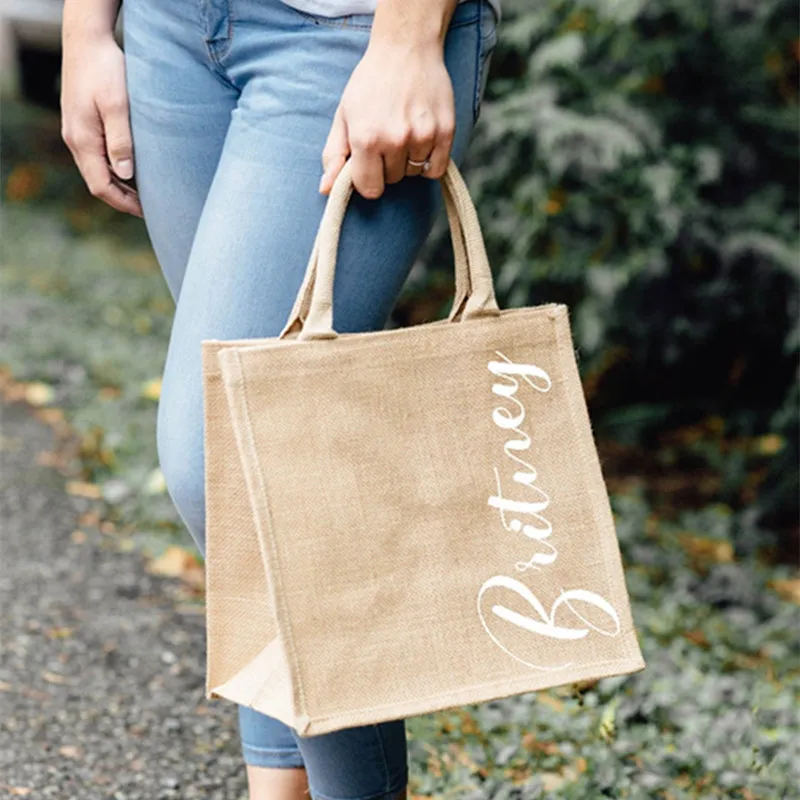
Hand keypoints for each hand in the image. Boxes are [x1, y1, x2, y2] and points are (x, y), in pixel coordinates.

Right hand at [60, 32, 142, 216]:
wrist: (87, 40)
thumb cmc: (106, 68)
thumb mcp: (117, 104)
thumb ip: (121, 140)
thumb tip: (125, 175)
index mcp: (83, 140)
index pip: (101, 186)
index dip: (124, 204)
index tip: (148, 212)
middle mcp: (76, 140)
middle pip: (98, 183)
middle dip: (124, 199)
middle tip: (153, 208)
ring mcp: (78, 133)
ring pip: (99, 171)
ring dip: (121, 185)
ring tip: (148, 194)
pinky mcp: (84, 125)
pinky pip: (99, 157)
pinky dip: (116, 169)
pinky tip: (136, 170)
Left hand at [319, 38, 455, 199]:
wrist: (406, 47)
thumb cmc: (371, 83)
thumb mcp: (344, 115)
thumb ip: (334, 155)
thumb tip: (326, 190)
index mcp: (366, 138)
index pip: (370, 189)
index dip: (368, 178)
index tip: (369, 162)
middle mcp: (395, 139)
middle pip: (392, 180)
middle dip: (387, 165)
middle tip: (387, 135)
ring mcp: (422, 136)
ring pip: (414, 173)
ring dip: (408, 160)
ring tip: (405, 130)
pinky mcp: (445, 131)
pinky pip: (435, 169)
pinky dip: (429, 162)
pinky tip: (421, 139)